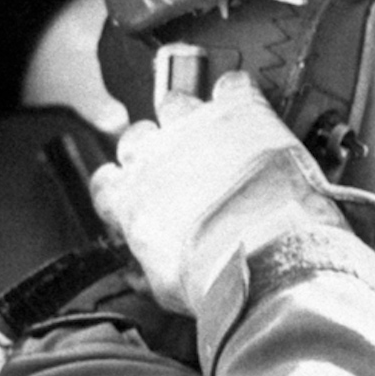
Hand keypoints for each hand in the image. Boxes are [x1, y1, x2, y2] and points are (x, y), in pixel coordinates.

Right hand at [90, 71, 356, 315]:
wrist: (269, 253)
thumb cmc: (217, 277)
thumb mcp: (168, 290)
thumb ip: (146, 271)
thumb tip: (138, 273)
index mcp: (130, 199)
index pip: (105, 182)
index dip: (123, 188)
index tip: (141, 197)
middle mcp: (153, 155)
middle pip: (138, 138)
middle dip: (155, 151)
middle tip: (182, 169)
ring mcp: (195, 126)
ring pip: (176, 103)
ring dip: (190, 118)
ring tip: (213, 136)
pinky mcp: (240, 111)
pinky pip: (232, 86)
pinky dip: (238, 94)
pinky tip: (246, 107)